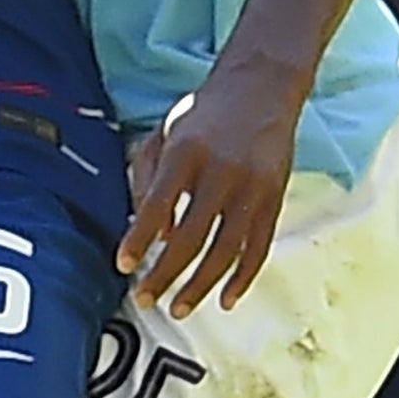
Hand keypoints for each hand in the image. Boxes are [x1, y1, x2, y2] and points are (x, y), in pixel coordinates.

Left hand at [117, 58, 301, 319]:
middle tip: (145, 297)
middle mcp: (220, 172)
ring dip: (199, 287)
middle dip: (164, 274)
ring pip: (224, 252)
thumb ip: (150, 177)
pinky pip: (258, 249)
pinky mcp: (275, 200)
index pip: (156, 205)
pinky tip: (224, 299)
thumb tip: (155, 234)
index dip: (139, 239)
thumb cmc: (205, 114)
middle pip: (189, 238)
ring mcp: (252, 189)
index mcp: (186, 152)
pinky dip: (242, 279)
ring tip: (178, 307)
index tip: (123, 264)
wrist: (261, 89)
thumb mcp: (166, 132)